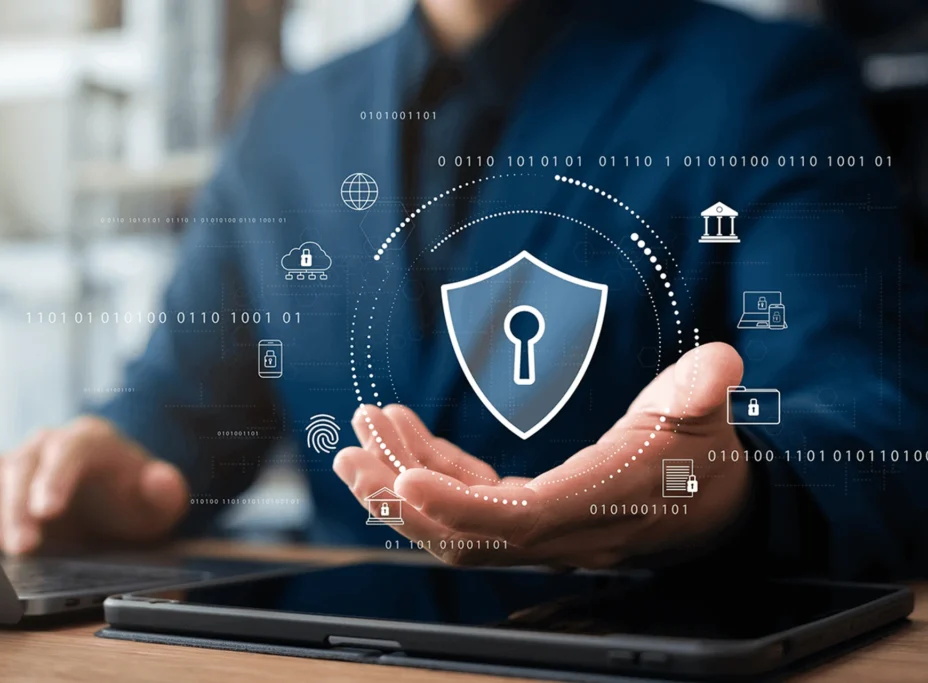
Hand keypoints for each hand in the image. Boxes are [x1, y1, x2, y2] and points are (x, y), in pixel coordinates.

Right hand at [0, 416, 188, 555]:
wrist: (114, 502)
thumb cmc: (134, 500)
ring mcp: (20, 460)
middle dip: (19, 506)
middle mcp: (50, 442)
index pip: (71, 448)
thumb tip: (162, 480)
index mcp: (92, 439)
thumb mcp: (161, 502)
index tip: (48, 512)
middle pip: (25, 462)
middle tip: (23, 548)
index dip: (56, 477)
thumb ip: (167, 491)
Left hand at [333, 342, 749, 567]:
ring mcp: (540, 531)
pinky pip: (469, 505)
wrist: (715, 504)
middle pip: (464, 534)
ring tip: (358, 445)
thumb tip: (719, 365)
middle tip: (351, 452)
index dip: (454, 505)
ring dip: (401, 487)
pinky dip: (433, 475)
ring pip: (456, 524)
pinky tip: (408, 441)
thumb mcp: (706, 414)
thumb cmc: (704, 458)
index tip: (401, 478)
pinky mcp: (531, 516)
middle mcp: (559, 532)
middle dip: (400, 498)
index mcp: (595, 505)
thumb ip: (704, 390)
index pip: (514, 522)